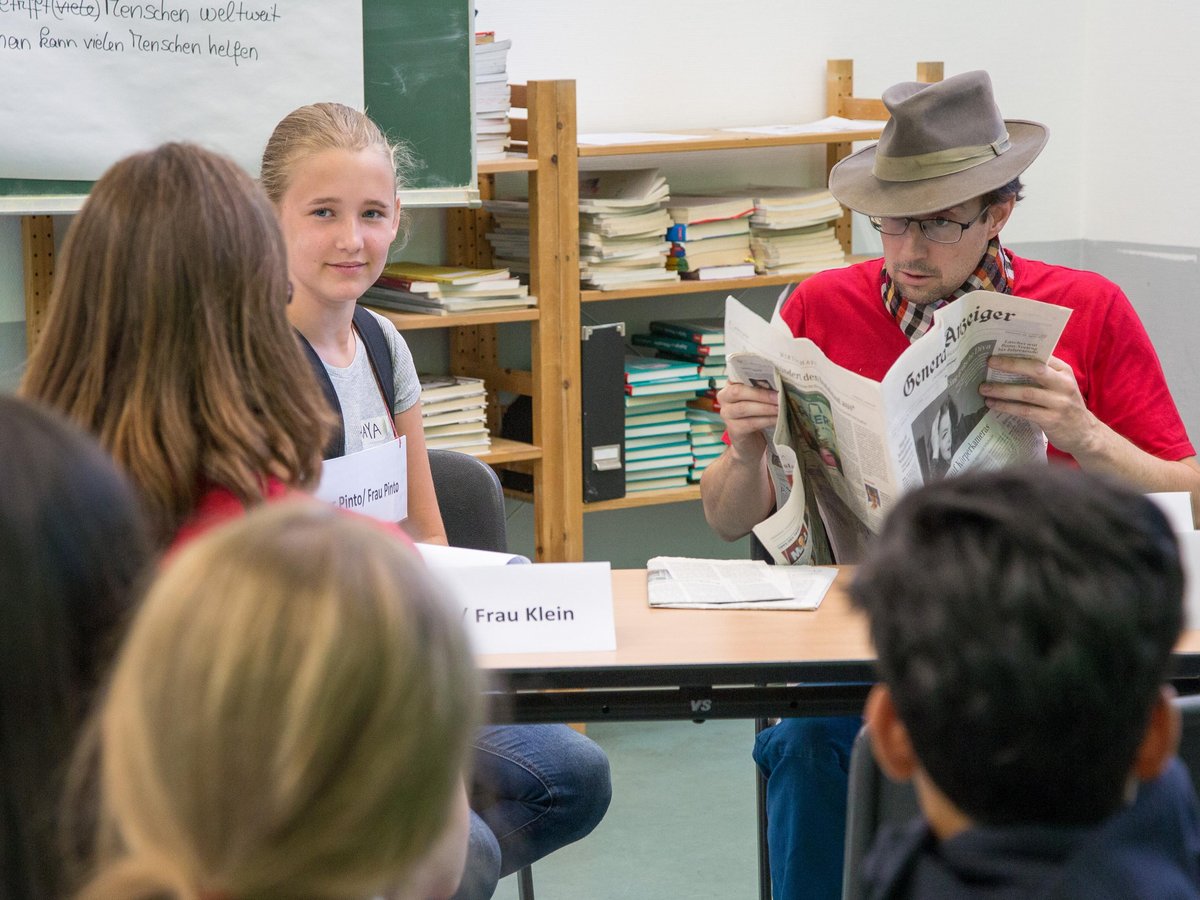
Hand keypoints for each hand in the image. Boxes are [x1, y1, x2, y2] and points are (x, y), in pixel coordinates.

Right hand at [716, 381, 778, 457]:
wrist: (750, 442)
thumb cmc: (757, 414)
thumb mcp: (759, 398)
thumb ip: (765, 388)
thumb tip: (783, 381)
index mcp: (731, 384)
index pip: (739, 375)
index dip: (753, 375)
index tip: (771, 375)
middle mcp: (724, 397)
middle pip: (738, 391)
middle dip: (760, 393)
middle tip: (779, 395)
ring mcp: (727, 414)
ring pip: (744, 408)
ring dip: (765, 408)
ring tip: (781, 407)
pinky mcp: (733, 430)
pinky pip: (750, 423)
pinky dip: (766, 420)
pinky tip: (777, 419)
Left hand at [980, 355, 1098, 455]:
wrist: (1084, 433)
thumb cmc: (1065, 405)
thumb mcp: (1060, 385)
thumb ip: (1043, 374)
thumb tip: (1009, 362)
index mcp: (1064, 371)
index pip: (1042, 355)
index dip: (1020, 351)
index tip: (1000, 348)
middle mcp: (1063, 384)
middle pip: (1035, 370)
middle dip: (1010, 365)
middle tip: (989, 362)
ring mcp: (1059, 402)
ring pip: (1026, 392)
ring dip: (1002, 390)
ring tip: (983, 388)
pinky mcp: (1051, 419)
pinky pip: (1024, 411)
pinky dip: (1006, 407)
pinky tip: (992, 404)